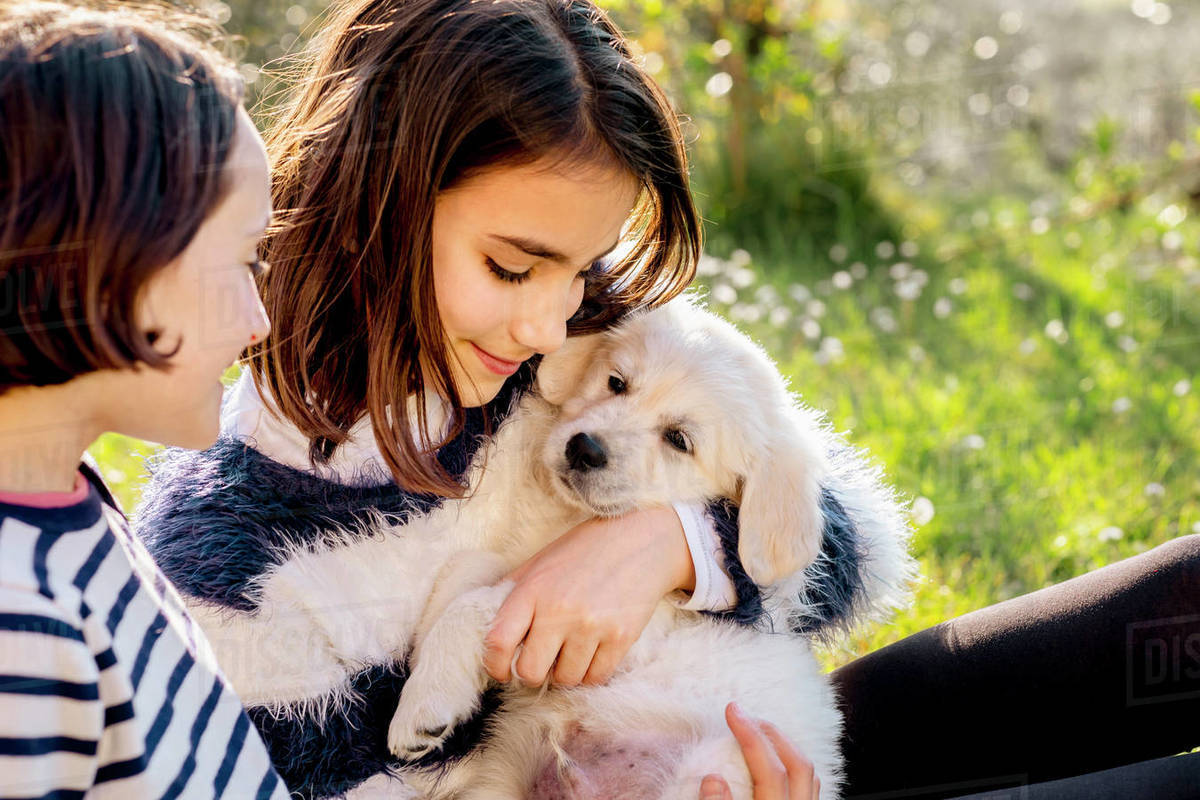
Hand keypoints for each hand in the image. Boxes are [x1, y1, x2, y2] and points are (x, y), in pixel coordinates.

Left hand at [483, 506, 694, 686]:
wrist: (641, 539)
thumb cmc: (584, 550)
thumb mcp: (540, 562)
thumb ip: (512, 592)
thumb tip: (484, 624)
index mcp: (532, 590)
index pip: (497, 643)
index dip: (495, 665)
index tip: (503, 669)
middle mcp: (559, 610)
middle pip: (531, 672)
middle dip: (533, 673)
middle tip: (542, 661)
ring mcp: (592, 626)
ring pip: (566, 680)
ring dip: (565, 673)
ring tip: (570, 652)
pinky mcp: (621, 637)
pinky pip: (596, 678)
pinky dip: (590, 673)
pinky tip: (591, 654)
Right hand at [699, 703, 819, 799]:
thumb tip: (713, 779)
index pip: (771, 772)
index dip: (751, 738)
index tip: (733, 712)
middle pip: (798, 765)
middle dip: (772, 734)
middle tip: (747, 716)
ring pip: (809, 774)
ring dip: (786, 747)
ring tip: (761, 732)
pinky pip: (809, 785)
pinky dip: (793, 765)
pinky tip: (776, 760)